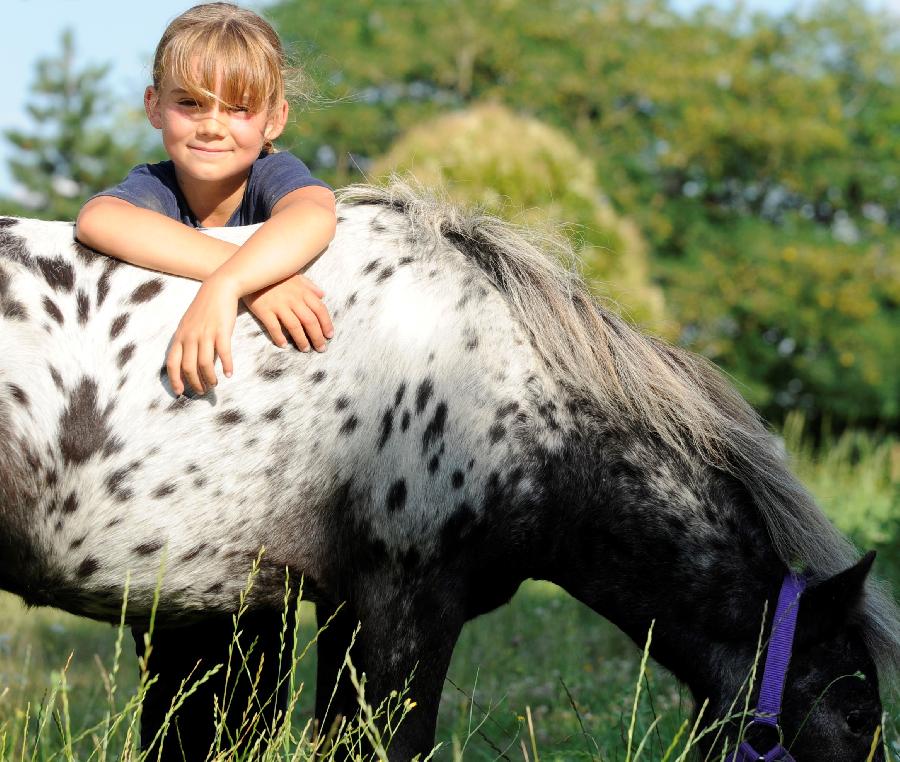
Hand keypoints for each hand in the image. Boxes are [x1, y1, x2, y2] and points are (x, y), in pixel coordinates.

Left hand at [167, 275, 238, 395]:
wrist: (219, 288)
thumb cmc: (205, 307)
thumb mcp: (190, 324)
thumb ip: (188, 341)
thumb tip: (191, 361)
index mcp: (180, 336)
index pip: (172, 363)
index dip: (175, 380)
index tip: (180, 392)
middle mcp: (190, 336)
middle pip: (189, 367)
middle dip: (195, 383)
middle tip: (202, 391)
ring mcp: (205, 334)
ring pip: (205, 364)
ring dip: (209, 378)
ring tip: (214, 384)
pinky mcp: (221, 331)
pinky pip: (223, 353)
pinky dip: (227, 365)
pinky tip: (230, 373)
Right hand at [242, 272, 333, 351]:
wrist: (248, 272)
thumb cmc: (273, 275)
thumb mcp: (294, 275)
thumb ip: (309, 285)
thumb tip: (322, 295)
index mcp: (302, 291)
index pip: (320, 309)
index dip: (326, 324)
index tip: (329, 335)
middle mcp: (292, 299)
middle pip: (309, 321)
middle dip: (317, 337)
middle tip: (321, 348)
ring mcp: (278, 305)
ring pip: (294, 326)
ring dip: (301, 340)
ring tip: (305, 349)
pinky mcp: (263, 310)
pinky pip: (274, 327)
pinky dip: (279, 338)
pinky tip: (284, 345)